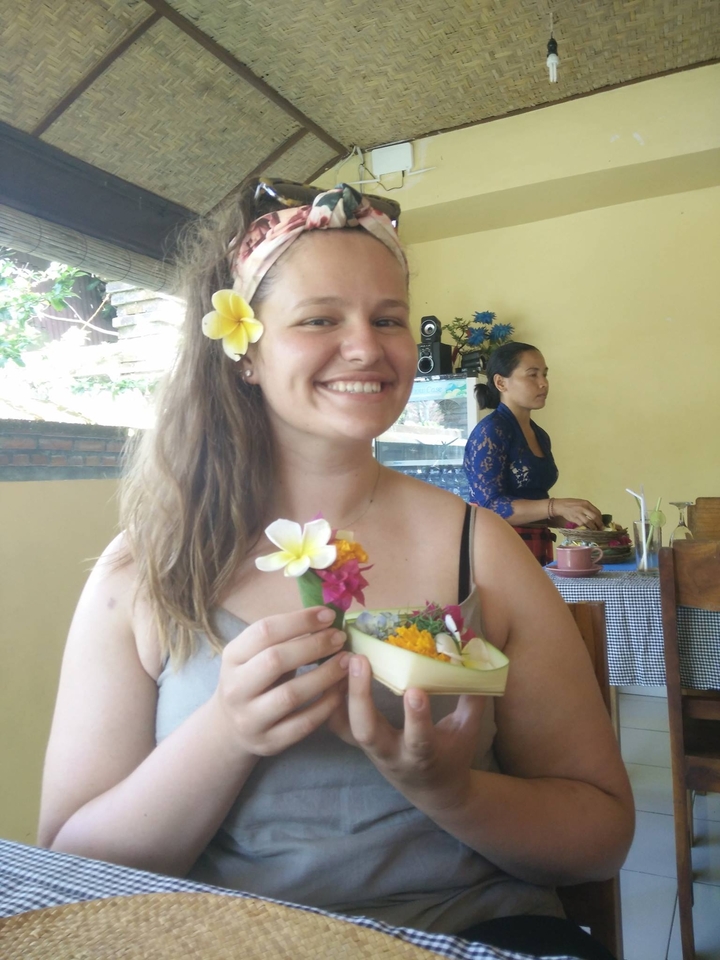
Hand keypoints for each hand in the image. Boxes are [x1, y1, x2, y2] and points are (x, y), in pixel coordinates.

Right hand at [211, 606, 349, 756]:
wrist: (230, 727)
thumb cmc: (253, 678)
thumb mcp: (254, 654)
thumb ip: (281, 637)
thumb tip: (324, 615)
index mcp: (232, 657)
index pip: (264, 631)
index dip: (299, 620)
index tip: (328, 615)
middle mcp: (235, 689)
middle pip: (276, 660)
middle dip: (314, 645)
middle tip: (340, 637)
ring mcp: (250, 719)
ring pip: (291, 695)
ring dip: (325, 675)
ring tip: (346, 661)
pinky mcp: (269, 742)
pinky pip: (303, 723)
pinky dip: (326, 705)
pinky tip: (341, 690)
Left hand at [328, 654, 485, 813]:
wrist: (432, 790)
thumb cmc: (453, 755)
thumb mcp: (468, 731)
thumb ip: (471, 697)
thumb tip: (475, 657)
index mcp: (423, 756)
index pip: (418, 739)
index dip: (416, 717)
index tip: (415, 690)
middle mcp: (391, 755)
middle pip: (367, 732)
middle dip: (360, 696)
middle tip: (359, 660)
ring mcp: (369, 750)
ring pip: (345, 727)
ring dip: (338, 694)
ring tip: (339, 658)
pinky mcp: (356, 744)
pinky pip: (336, 723)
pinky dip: (330, 698)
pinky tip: (330, 670)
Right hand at [553, 498, 603, 530]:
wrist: (560, 506)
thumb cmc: (571, 504)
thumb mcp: (581, 502)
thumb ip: (588, 508)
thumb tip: (595, 516)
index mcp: (586, 503)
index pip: (597, 512)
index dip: (601, 518)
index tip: (601, 522)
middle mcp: (583, 508)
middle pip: (595, 517)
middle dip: (599, 524)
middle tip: (601, 528)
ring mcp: (579, 513)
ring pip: (589, 522)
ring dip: (593, 527)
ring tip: (595, 530)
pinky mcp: (574, 519)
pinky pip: (582, 525)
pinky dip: (586, 528)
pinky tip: (587, 529)